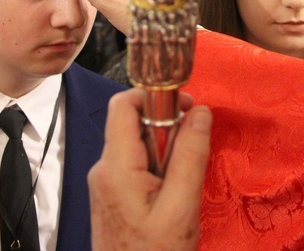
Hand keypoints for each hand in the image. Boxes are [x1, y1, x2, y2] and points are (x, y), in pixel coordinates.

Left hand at [89, 89, 211, 250]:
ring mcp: (106, 181)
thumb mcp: (182, 206)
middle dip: (166, 128)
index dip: (155, 97)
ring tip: (182, 181)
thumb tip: (200, 111)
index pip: (124, 105)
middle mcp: (104, 168)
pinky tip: (172, 191)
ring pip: (138, 143)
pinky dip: (159, 166)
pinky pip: (136, 163)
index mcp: (115, 167)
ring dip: (165, 150)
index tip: (186, 105)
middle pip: (133, 122)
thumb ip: (190, 155)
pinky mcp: (113, 193)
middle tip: (192, 148)